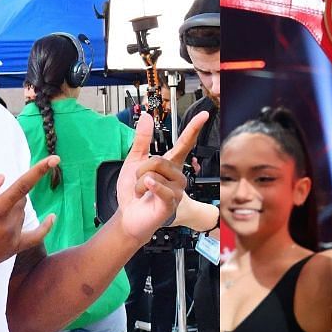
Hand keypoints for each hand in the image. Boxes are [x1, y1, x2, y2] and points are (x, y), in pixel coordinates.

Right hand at [0, 159, 57, 280]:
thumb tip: (1, 179)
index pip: (23, 185)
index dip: (39, 170)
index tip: (55, 159)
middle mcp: (8, 224)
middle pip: (20, 200)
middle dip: (7, 197)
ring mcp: (12, 238)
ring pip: (21, 215)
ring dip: (11, 211)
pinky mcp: (12, 250)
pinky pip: (35, 237)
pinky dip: (45, 227)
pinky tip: (52, 217)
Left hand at [114, 110, 207, 243]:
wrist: (128, 215)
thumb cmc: (133, 192)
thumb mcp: (134, 161)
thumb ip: (142, 139)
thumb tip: (146, 117)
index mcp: (170, 164)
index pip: (185, 143)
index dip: (194, 128)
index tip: (203, 115)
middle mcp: (177, 176)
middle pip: (158, 160)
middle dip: (140, 170)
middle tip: (139, 182)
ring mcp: (176, 189)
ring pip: (155, 174)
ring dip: (139, 183)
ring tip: (142, 192)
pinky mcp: (171, 202)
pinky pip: (160, 186)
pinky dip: (149, 187)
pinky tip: (146, 193)